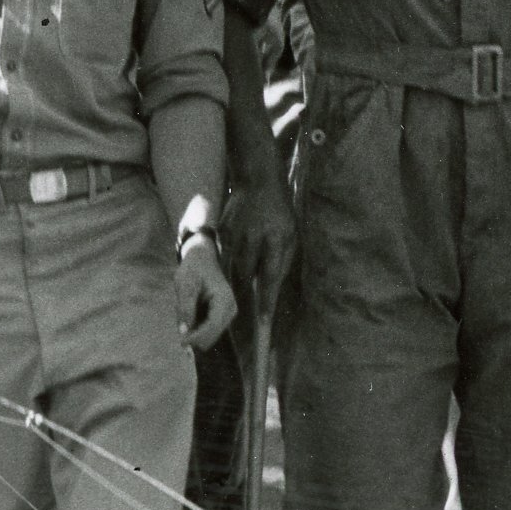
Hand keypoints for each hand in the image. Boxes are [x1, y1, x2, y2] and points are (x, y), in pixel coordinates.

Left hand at [175, 235, 237, 349]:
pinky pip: (206, 331)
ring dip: (192, 329)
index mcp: (224, 300)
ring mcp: (227, 315)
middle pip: (211, 335)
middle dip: (193, 332)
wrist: (202, 260)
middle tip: (179, 313)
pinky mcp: (221, 318)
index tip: (181, 342)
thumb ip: (185, 308)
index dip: (196, 337)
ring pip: (207, 336)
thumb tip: (184, 332)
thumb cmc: (193, 269)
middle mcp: (230, 310)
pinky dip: (194, 326)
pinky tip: (190, 309)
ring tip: (185, 306)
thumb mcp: (185, 284)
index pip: (212, 326)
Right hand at [225, 180, 296, 322]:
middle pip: (244, 276)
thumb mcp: (290, 236)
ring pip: (229, 270)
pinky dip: (223, 274)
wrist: (258, 182)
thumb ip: (281, 263)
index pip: (270, 276)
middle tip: (242, 328)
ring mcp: (234, 234)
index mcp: (276, 239)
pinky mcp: (222, 232)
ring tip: (229, 314)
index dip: (265, 302)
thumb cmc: (280, 214)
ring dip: (230, 292)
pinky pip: (222, 258)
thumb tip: (270, 291)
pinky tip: (220, 288)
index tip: (263, 323)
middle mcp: (253, 238)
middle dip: (243, 302)